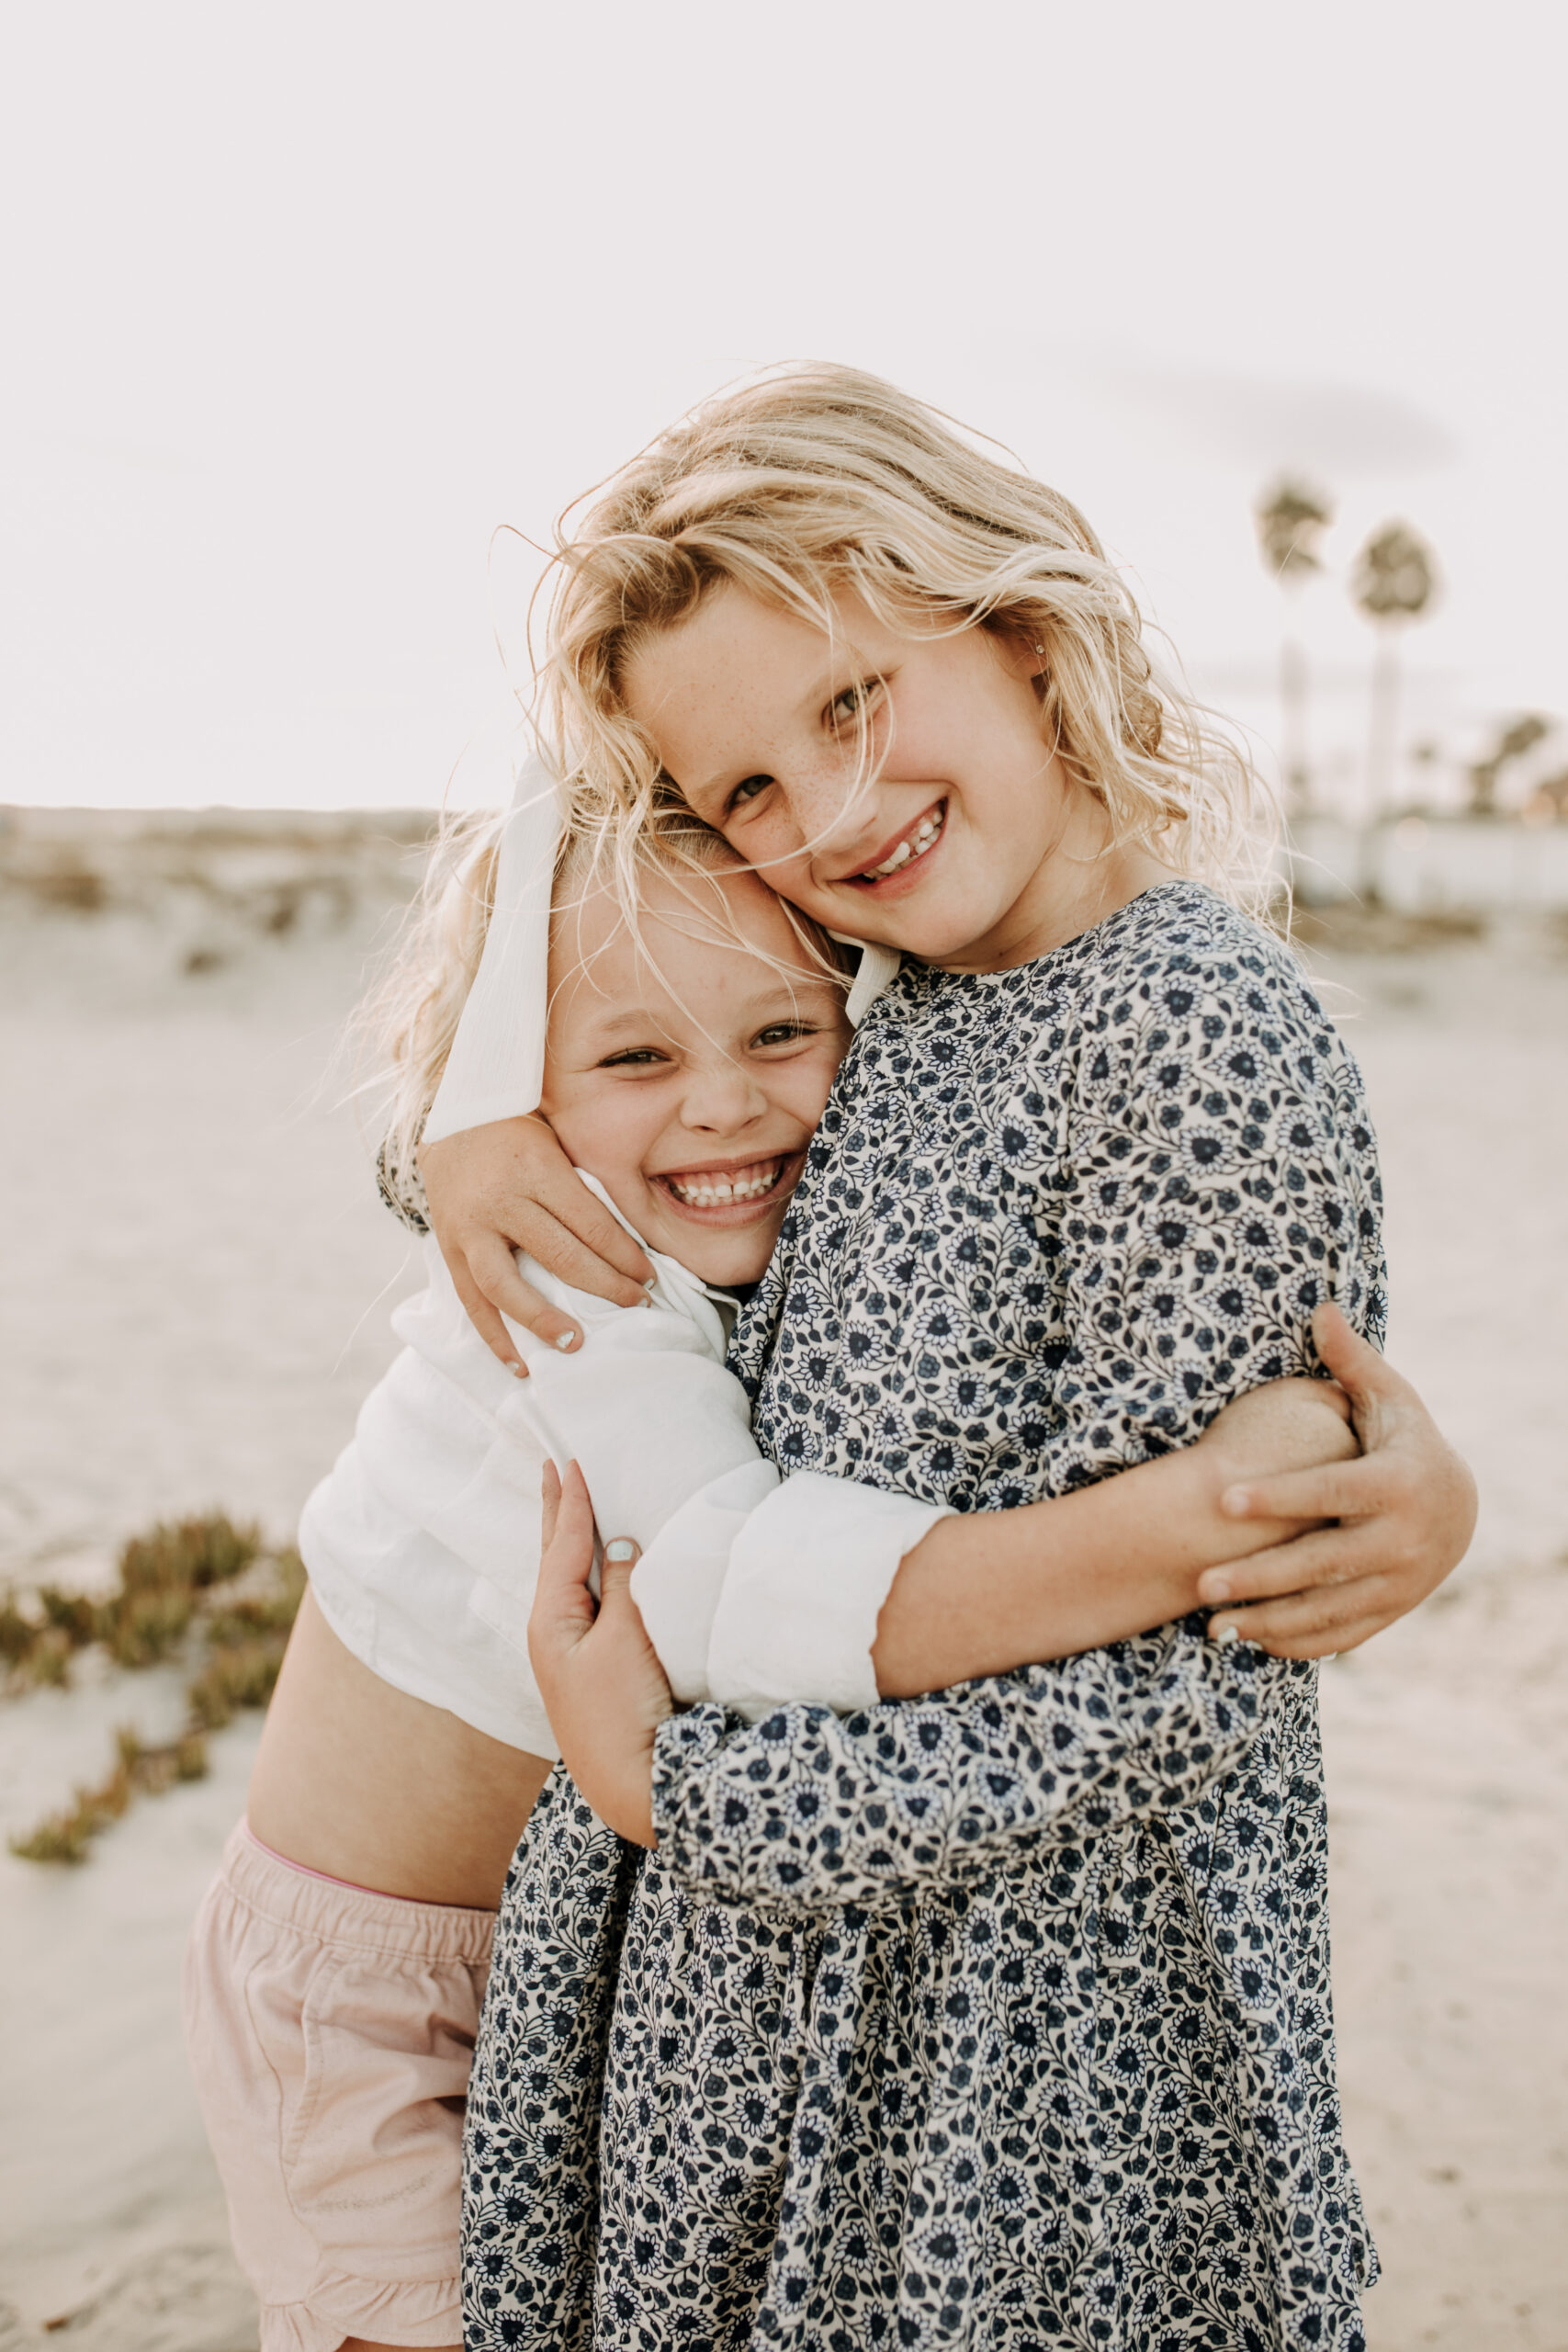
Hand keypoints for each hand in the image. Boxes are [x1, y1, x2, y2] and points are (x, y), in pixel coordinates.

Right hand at [419, 1117, 652, 1373]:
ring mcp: (470, 1228)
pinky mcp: (449, 1247)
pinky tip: (519, 1364)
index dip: (625, 1255)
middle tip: (637, 1305)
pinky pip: (471, 1300)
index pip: (590, 1223)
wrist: (450, 1114)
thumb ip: (581, 1188)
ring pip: (507, 1286)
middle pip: (560, 1256)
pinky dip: (494, 1336)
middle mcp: (501, 1200)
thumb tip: (626, 1244)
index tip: (650, 1277)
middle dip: (605, 1286)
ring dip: (544, 1321)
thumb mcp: (556, 1144)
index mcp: (537, 1169)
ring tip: (576, 1344)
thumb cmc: (518, 1130)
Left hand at [529, 1461, 670, 1844]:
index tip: (572, 1460)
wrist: (636, 1785)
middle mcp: (553, 1634)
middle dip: (556, 1512)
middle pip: (555, 1557)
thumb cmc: (624, 1710)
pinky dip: (591, 1573)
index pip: (565, 1545)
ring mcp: (572, 1655)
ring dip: (572, 1540)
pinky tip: (597, 1568)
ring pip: (570, 1580)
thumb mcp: (626, 1639)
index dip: (573, 1502)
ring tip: (570, 1505)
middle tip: (552, 1467)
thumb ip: (622, 1584)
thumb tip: (619, 1545)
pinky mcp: (595, 1671)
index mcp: (550, 1620)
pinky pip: (588, 1604)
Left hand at [1197, 1303, 1476, 1659]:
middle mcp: (1401, 1540)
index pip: (1331, 1491)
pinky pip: (1341, 1635)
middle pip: (1322, 1563)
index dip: (1279, 1495)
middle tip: (1201, 1583)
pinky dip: (1296, 1642)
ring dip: (1268, 1621)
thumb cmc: (1406, 1441)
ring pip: (1327, 1610)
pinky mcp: (1391, 1612)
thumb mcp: (1390, 1399)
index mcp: (1396, 1483)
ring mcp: (1398, 1584)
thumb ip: (1351, 1361)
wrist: (1460, 1509)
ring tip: (1211, 1624)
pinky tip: (1248, 1640)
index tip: (1224, 1497)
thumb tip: (1320, 1307)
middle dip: (1260, 1576)